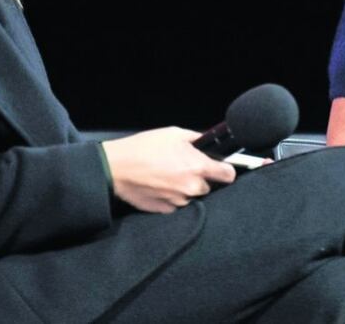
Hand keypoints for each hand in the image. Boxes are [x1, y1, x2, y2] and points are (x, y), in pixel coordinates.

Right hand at [101, 127, 236, 212]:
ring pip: (191, 196)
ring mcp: (178, 201)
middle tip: (184, 168)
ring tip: (167, 176)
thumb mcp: (174, 133)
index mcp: (198, 167)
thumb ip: (197, 139)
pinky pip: (176, 204)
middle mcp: (192, 188)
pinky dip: (171, 197)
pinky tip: (159, 186)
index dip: (225, 170)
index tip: (220, 168)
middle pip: (208, 186)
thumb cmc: (145, 147)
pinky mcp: (165, 210)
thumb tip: (209, 142)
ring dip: (184, 188)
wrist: (115, 167)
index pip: (228, 175)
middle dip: (200, 178)